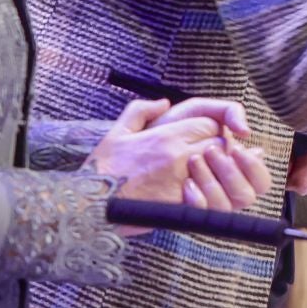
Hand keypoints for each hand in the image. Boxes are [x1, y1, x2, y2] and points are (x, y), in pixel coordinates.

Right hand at [84, 97, 272, 234]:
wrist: (86, 205)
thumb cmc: (100, 170)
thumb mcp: (116, 132)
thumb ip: (140, 111)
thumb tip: (163, 102)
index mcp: (165, 136)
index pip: (211, 125)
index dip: (213, 130)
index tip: (204, 138)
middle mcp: (177, 156)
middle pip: (221, 145)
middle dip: (219, 149)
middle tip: (209, 157)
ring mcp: (181, 180)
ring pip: (219, 169)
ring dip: (219, 171)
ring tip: (207, 173)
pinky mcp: (179, 204)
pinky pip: (210, 195)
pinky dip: (211, 193)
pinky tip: (201, 193)